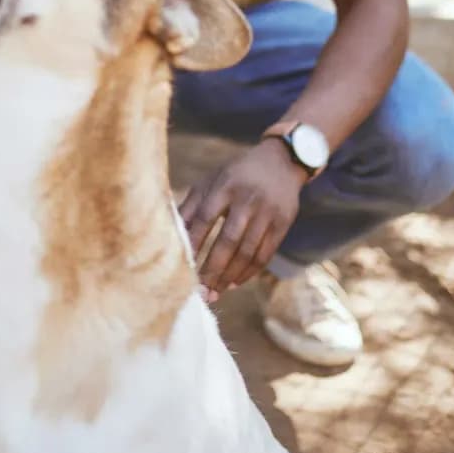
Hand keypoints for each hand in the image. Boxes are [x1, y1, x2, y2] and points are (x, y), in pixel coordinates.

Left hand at [178, 139, 306, 294]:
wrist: (279, 161)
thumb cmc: (235, 175)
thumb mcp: (211, 181)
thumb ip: (191, 206)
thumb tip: (170, 232)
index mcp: (224, 186)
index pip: (204, 219)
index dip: (193, 243)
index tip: (182, 266)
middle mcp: (247, 199)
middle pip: (228, 240)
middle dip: (213, 269)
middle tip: (201, 290)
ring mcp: (267, 212)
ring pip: (248, 252)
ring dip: (230, 275)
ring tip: (216, 291)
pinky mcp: (283, 223)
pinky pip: (265, 254)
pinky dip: (250, 272)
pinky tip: (235, 282)